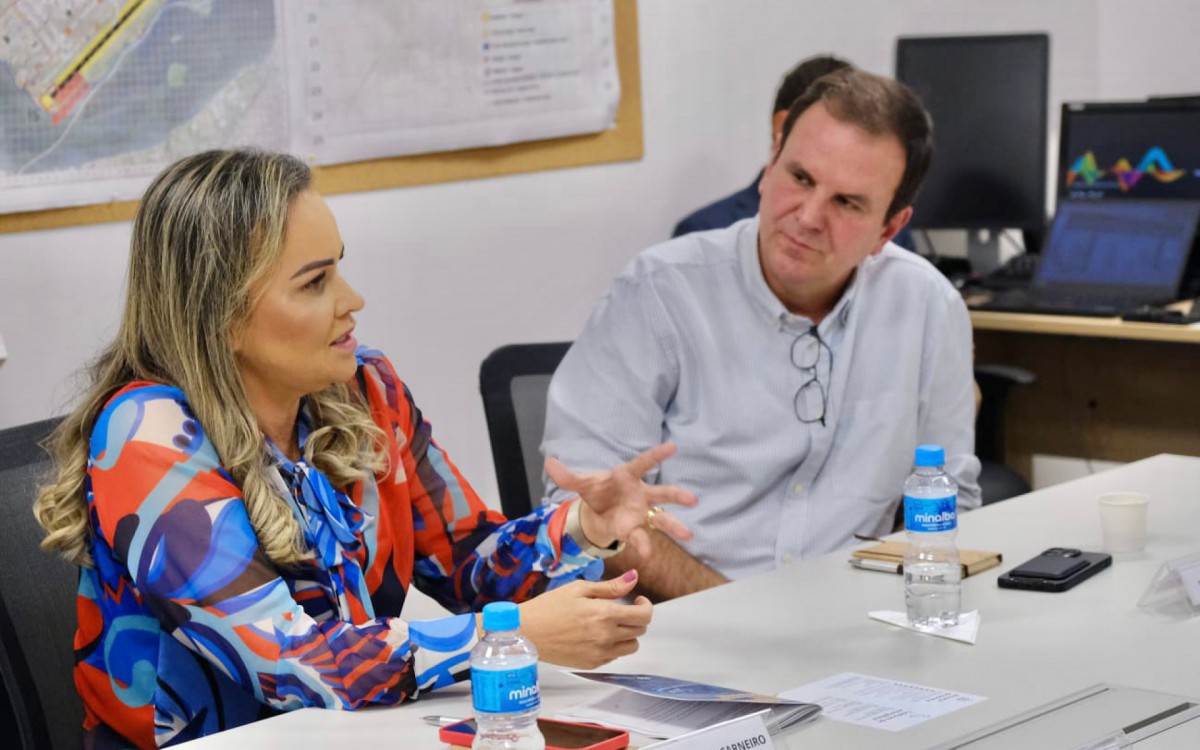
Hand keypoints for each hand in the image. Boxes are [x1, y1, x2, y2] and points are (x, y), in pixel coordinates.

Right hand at [518, 570, 651, 668]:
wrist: (527, 632)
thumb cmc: (549, 607)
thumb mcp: (579, 589)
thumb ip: (610, 587)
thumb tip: (634, 577)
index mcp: (604, 614)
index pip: (643, 616)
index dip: (645, 606)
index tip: (637, 601)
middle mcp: (606, 637)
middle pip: (639, 631)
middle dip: (636, 618)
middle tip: (623, 610)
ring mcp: (600, 653)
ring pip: (631, 646)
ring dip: (628, 634)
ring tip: (611, 624)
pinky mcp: (592, 664)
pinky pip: (615, 656)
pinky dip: (614, 646)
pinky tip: (598, 635)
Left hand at [545, 443, 696, 559]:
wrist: (596, 511)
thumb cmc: (596, 491)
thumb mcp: (581, 483)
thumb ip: (567, 476)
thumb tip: (549, 462)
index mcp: (628, 476)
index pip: (644, 463)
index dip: (657, 455)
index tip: (673, 447)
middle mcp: (640, 494)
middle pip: (661, 493)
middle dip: (677, 496)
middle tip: (692, 500)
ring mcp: (641, 512)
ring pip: (660, 518)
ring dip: (673, 526)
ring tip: (688, 534)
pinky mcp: (635, 529)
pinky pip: (641, 537)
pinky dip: (643, 546)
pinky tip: (646, 555)